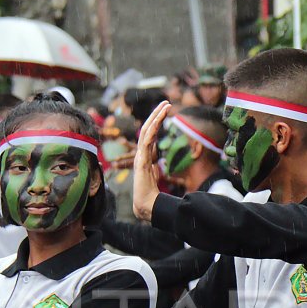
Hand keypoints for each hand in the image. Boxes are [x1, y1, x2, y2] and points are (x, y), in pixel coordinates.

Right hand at [132, 101, 169, 221]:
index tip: (165, 111)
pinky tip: (158, 121)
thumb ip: (155, 166)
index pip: (150, 134)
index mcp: (145, 155)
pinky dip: (152, 131)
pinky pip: (146, 143)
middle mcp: (141, 153)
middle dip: (156, 114)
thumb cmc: (150, 193)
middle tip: (166, 102)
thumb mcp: (155, 175)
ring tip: (165, 106)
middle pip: (148, 129)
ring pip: (147, 132)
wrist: (145, 204)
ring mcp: (140, 156)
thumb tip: (158, 161)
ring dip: (156, 118)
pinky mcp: (141, 162)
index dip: (156, 121)